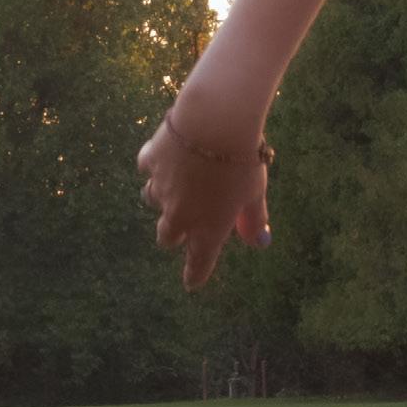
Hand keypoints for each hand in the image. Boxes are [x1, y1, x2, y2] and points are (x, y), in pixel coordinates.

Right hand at [138, 98, 271, 290]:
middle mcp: (180, 214)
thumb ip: (253, 219)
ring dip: (162, 197)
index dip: (195, 274)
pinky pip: (148, 168)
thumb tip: (259, 242)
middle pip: (166, 237)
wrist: (214, 123)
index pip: (199, 262)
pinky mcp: (150, 161)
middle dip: (173, 234)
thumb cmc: (242, 160)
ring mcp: (161, 187)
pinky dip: (155, 165)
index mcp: (208, 228)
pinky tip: (166, 155)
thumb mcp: (254, 193)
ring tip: (175, 183)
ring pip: (152, 200)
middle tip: (184, 223)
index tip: (191, 283)